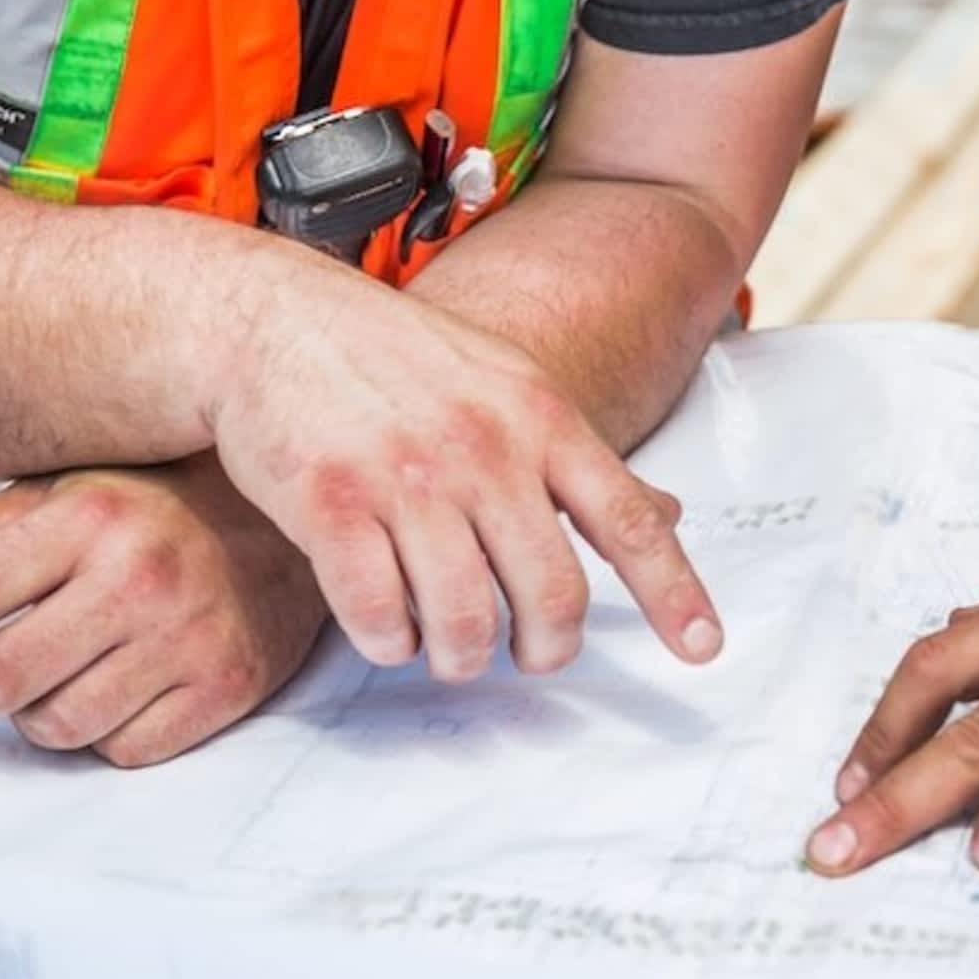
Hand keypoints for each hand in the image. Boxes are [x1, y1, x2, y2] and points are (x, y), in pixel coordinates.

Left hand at [0, 455, 326, 766]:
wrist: (300, 522)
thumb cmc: (164, 505)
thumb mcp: (64, 495)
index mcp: (91, 517)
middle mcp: (140, 577)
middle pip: (0, 676)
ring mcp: (189, 637)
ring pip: (59, 726)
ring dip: (35, 718)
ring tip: (50, 686)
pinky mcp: (228, 687)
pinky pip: (125, 751)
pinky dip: (104, 738)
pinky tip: (114, 697)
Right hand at [208, 257, 721, 681]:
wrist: (274, 321)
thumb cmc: (400, 362)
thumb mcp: (510, 386)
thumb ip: (581, 461)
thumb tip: (668, 516)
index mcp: (542, 420)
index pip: (628, 521)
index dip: (673, 593)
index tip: (704, 650)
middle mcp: (485, 449)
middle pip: (551, 595)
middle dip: (547, 649)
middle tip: (532, 655)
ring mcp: (407, 478)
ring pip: (464, 622)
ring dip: (461, 657)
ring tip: (450, 647)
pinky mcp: (331, 504)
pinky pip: (379, 617)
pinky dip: (388, 642)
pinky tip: (387, 628)